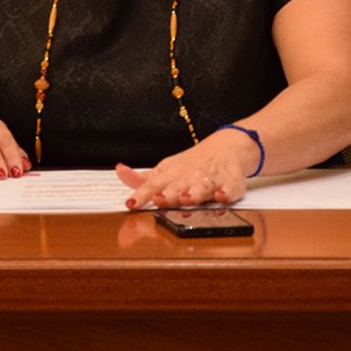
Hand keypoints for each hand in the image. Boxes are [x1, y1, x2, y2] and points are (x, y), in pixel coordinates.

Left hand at [116, 128, 258, 209]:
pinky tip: (222, 195)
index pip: (153, 184)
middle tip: (158, 200)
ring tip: (187, 198)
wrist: (227, 147)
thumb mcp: (165, 170)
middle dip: (168, 195)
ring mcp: (210, 179)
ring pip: (202, 187)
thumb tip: (119, 172)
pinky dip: (227, 192)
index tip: (131, 203)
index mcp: (171, 174)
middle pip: (177, 187)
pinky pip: (230, 188)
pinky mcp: (231, 182)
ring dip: (194, 193)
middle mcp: (189, 176)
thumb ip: (142, 179)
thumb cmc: (191, 164)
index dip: (141, 194)